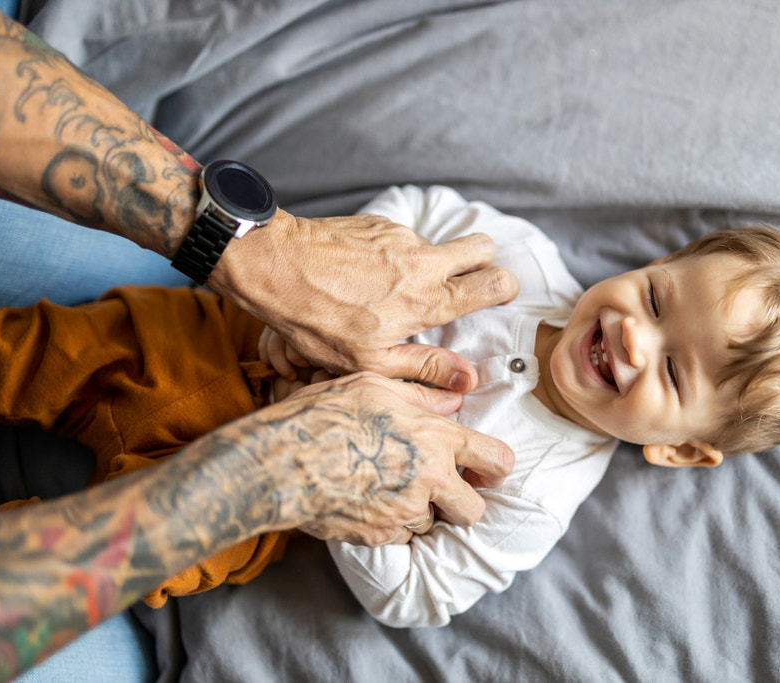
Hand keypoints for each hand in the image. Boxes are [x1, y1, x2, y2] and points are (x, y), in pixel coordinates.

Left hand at [212, 211, 518, 391]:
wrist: (275, 266)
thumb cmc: (317, 320)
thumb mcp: (369, 360)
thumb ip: (424, 368)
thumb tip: (468, 380)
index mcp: (426, 300)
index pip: (493, 283)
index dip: (504, 289)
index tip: (497, 295)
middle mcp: (422, 262)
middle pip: (483, 246)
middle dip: (483, 261)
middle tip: (463, 282)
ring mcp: (401, 238)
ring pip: (436, 246)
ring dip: (427, 264)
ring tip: (391, 289)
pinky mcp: (379, 223)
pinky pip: (402, 239)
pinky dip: (394, 255)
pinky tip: (365, 274)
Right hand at [247, 372, 513, 545]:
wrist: (280, 462)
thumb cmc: (322, 415)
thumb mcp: (373, 386)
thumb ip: (421, 396)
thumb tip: (454, 400)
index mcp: (435, 438)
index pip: (496, 459)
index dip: (497, 467)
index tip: (487, 469)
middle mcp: (429, 478)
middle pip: (474, 510)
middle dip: (463, 503)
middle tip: (442, 490)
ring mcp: (405, 512)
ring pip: (431, 524)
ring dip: (418, 512)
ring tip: (387, 489)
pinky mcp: (380, 536)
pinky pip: (399, 537)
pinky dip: (389, 526)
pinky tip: (367, 502)